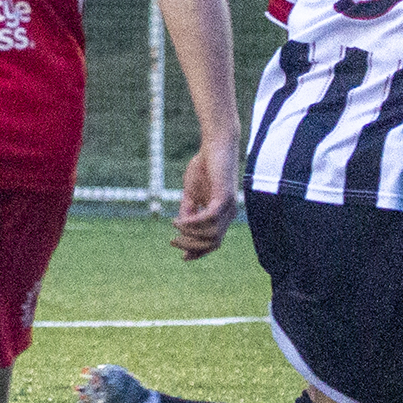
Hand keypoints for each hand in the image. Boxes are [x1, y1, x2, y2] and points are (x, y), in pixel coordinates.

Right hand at [172, 136, 239, 259]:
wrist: (215, 145)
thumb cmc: (204, 166)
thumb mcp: (192, 193)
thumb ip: (188, 210)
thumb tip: (181, 228)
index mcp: (223, 214)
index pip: (215, 242)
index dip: (200, 252)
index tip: (183, 258)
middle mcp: (229, 214)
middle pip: (213, 242)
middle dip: (191, 245)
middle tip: (172, 241)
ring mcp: (229, 207)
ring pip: (211, 234)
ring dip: (190, 233)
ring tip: (175, 225)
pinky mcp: (225, 197)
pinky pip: (209, 219)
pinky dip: (193, 222)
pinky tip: (180, 220)